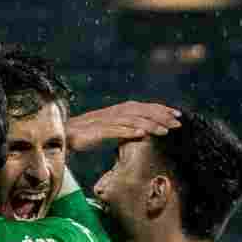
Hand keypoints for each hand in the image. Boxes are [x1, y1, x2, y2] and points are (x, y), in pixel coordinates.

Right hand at [65, 101, 181, 151]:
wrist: (64, 134)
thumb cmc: (86, 134)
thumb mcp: (109, 130)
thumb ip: (125, 128)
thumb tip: (142, 131)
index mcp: (118, 111)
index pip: (144, 107)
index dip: (161, 109)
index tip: (177, 115)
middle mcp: (114, 112)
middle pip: (142, 111)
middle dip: (161, 116)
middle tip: (178, 122)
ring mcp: (106, 121)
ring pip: (132, 120)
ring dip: (150, 125)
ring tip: (165, 131)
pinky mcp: (97, 131)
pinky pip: (115, 130)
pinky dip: (128, 130)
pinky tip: (140, 133)